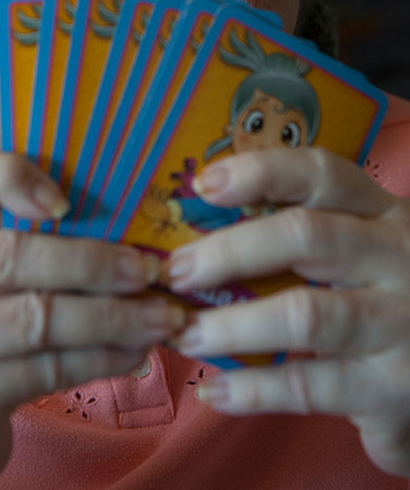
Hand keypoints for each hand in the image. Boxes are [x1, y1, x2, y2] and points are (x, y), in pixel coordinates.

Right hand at [0, 151, 184, 489]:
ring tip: (160, 316)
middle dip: (92, 260)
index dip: (13, 175)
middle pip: (10, 256)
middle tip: (148, 269)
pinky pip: (48, 368)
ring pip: (39, 317)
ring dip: (113, 315)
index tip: (68, 200)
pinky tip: (133, 352)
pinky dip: (101, 357)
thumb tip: (107, 221)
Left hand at [164, 148, 409, 477]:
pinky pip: (313, 385)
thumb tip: (196, 235)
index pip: (324, 175)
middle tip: (175, 271)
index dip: (262, 172)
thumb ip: (305, 237)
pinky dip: (255, 388)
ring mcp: (400, 322)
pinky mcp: (395, 387)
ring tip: (184, 335)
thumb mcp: (367, 248)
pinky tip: (215, 389)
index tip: (204, 183)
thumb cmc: (388, 294)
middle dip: (229, 251)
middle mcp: (396, 257)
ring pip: (305, 313)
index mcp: (382, 214)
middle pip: (307, 236)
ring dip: (234, 325)